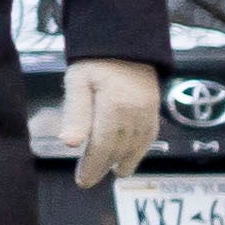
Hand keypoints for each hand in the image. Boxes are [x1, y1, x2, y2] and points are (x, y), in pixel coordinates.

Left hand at [61, 57, 162, 187]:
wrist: (125, 43)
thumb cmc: (94, 63)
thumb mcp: (78, 82)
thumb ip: (75, 114)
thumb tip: (70, 144)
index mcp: (114, 107)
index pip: (102, 146)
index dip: (92, 166)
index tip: (82, 181)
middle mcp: (135, 114)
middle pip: (119, 149)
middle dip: (103, 167)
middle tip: (88, 180)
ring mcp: (148, 113)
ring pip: (136, 147)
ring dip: (123, 161)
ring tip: (111, 172)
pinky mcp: (154, 110)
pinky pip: (149, 137)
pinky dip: (139, 150)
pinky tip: (130, 157)